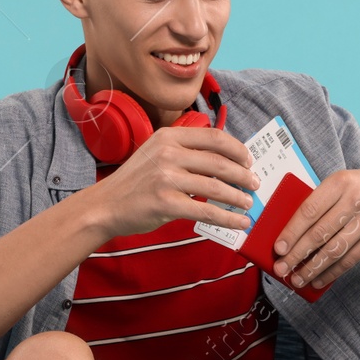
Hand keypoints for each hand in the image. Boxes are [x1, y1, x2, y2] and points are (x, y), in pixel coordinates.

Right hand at [89, 127, 260, 238]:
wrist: (104, 206)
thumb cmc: (134, 183)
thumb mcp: (156, 154)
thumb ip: (185, 153)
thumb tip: (224, 162)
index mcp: (169, 137)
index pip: (214, 137)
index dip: (237, 149)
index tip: (249, 161)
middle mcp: (168, 153)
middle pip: (219, 162)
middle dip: (243, 174)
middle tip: (255, 184)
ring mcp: (166, 178)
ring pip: (215, 187)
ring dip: (238, 197)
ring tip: (248, 203)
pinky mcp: (165, 203)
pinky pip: (205, 211)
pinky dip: (227, 218)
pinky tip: (239, 222)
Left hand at [271, 164, 359, 289]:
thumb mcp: (340, 182)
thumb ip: (319, 203)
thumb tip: (292, 235)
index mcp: (339, 183)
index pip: (309, 211)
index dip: (292, 232)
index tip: (278, 249)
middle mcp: (354, 201)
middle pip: (320, 233)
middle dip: (297, 255)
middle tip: (281, 269)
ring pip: (335, 250)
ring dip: (313, 268)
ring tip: (297, 279)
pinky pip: (351, 259)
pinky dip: (332, 272)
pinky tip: (319, 279)